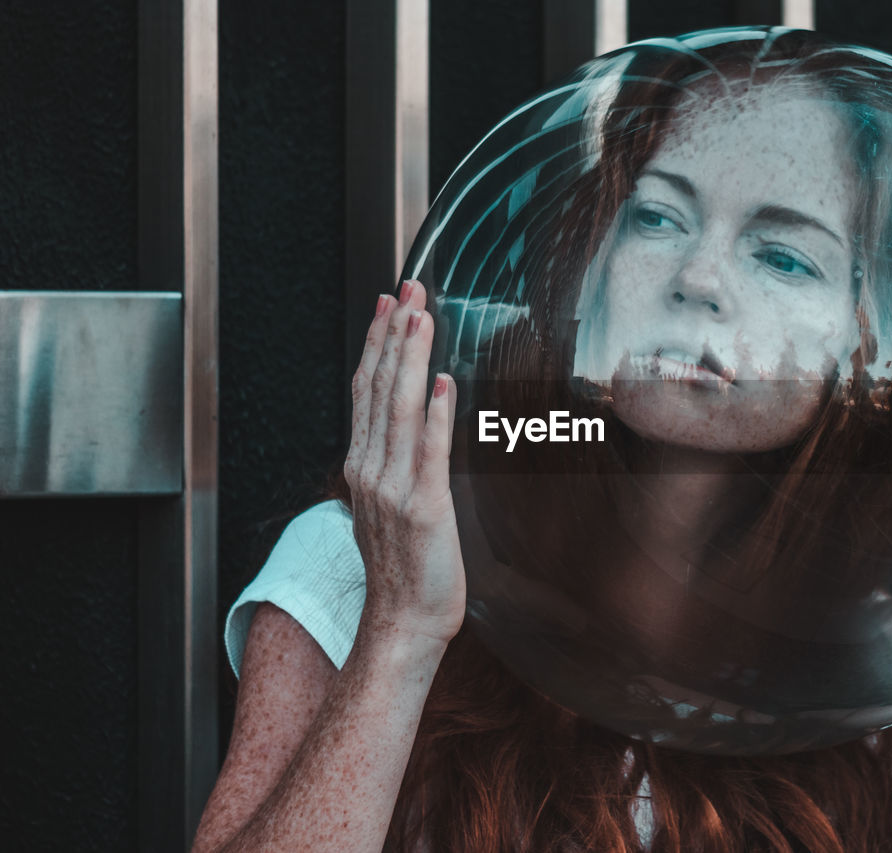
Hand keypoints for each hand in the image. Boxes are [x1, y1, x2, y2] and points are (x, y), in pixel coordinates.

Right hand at [344, 279, 464, 645]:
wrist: (402, 623)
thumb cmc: (403, 569)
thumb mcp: (387, 505)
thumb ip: (390, 463)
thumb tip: (406, 425)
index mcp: (363, 465)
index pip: (366, 390)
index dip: (378, 342)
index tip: (389, 302)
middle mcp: (371, 470)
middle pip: (379, 388)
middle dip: (395, 333)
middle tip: (408, 287)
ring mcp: (393, 488)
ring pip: (399, 409)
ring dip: (411, 359)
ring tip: (421, 317)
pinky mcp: (424, 507)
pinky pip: (428, 452)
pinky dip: (434, 415)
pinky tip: (442, 383)